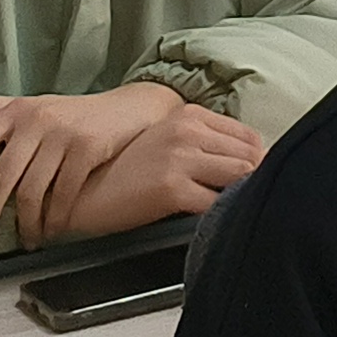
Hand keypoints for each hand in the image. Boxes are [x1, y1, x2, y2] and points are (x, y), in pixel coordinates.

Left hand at [0, 82, 188, 262]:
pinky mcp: (87, 147)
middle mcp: (33, 120)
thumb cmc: (74, 112)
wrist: (130, 108)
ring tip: (25, 241)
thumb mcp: (31, 102)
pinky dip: (55, 219)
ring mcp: (61, 134)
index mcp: (13, 112)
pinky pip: (63, 194)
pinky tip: (52, 230)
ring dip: (25, 226)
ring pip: (31, 192)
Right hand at [57, 99, 266, 238]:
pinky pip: (217, 204)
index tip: (252, 181)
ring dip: (241, 197)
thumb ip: (203, 145)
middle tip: (246, 200)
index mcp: (188, 115)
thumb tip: (249, 165)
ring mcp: (179, 157)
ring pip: (241, 177)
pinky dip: (221, 216)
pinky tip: (211, 221)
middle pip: (251, 157)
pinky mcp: (171, 188)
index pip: (249, 136)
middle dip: (254, 181)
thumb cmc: (122, 172)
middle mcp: (187, 130)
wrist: (79, 193)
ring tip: (231, 210)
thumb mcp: (165, 144)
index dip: (257, 162)